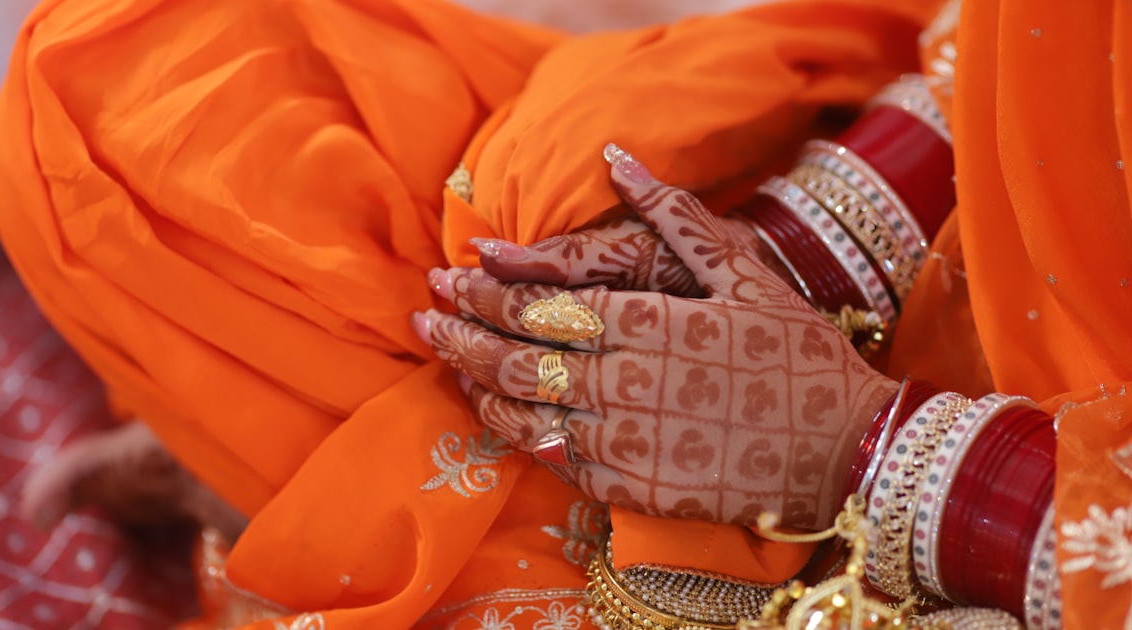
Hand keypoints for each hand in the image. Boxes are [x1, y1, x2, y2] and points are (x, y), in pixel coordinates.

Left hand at [415, 145, 895, 529]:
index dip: (485, 290)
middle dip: (460, 330)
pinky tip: (495, 414)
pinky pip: (548, 457)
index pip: (537, 303)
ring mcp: (618, 438)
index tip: (452, 276)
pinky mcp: (625, 486)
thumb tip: (618, 158)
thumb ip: (673, 216)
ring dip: (472, 381)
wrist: (842, 453)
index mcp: (644, 322)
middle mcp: (620, 379)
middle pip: (512, 355)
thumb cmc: (797, 358)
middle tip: (424, 315)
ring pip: (519, 409)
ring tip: (444, 357)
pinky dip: (512, 432)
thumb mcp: (745, 273)